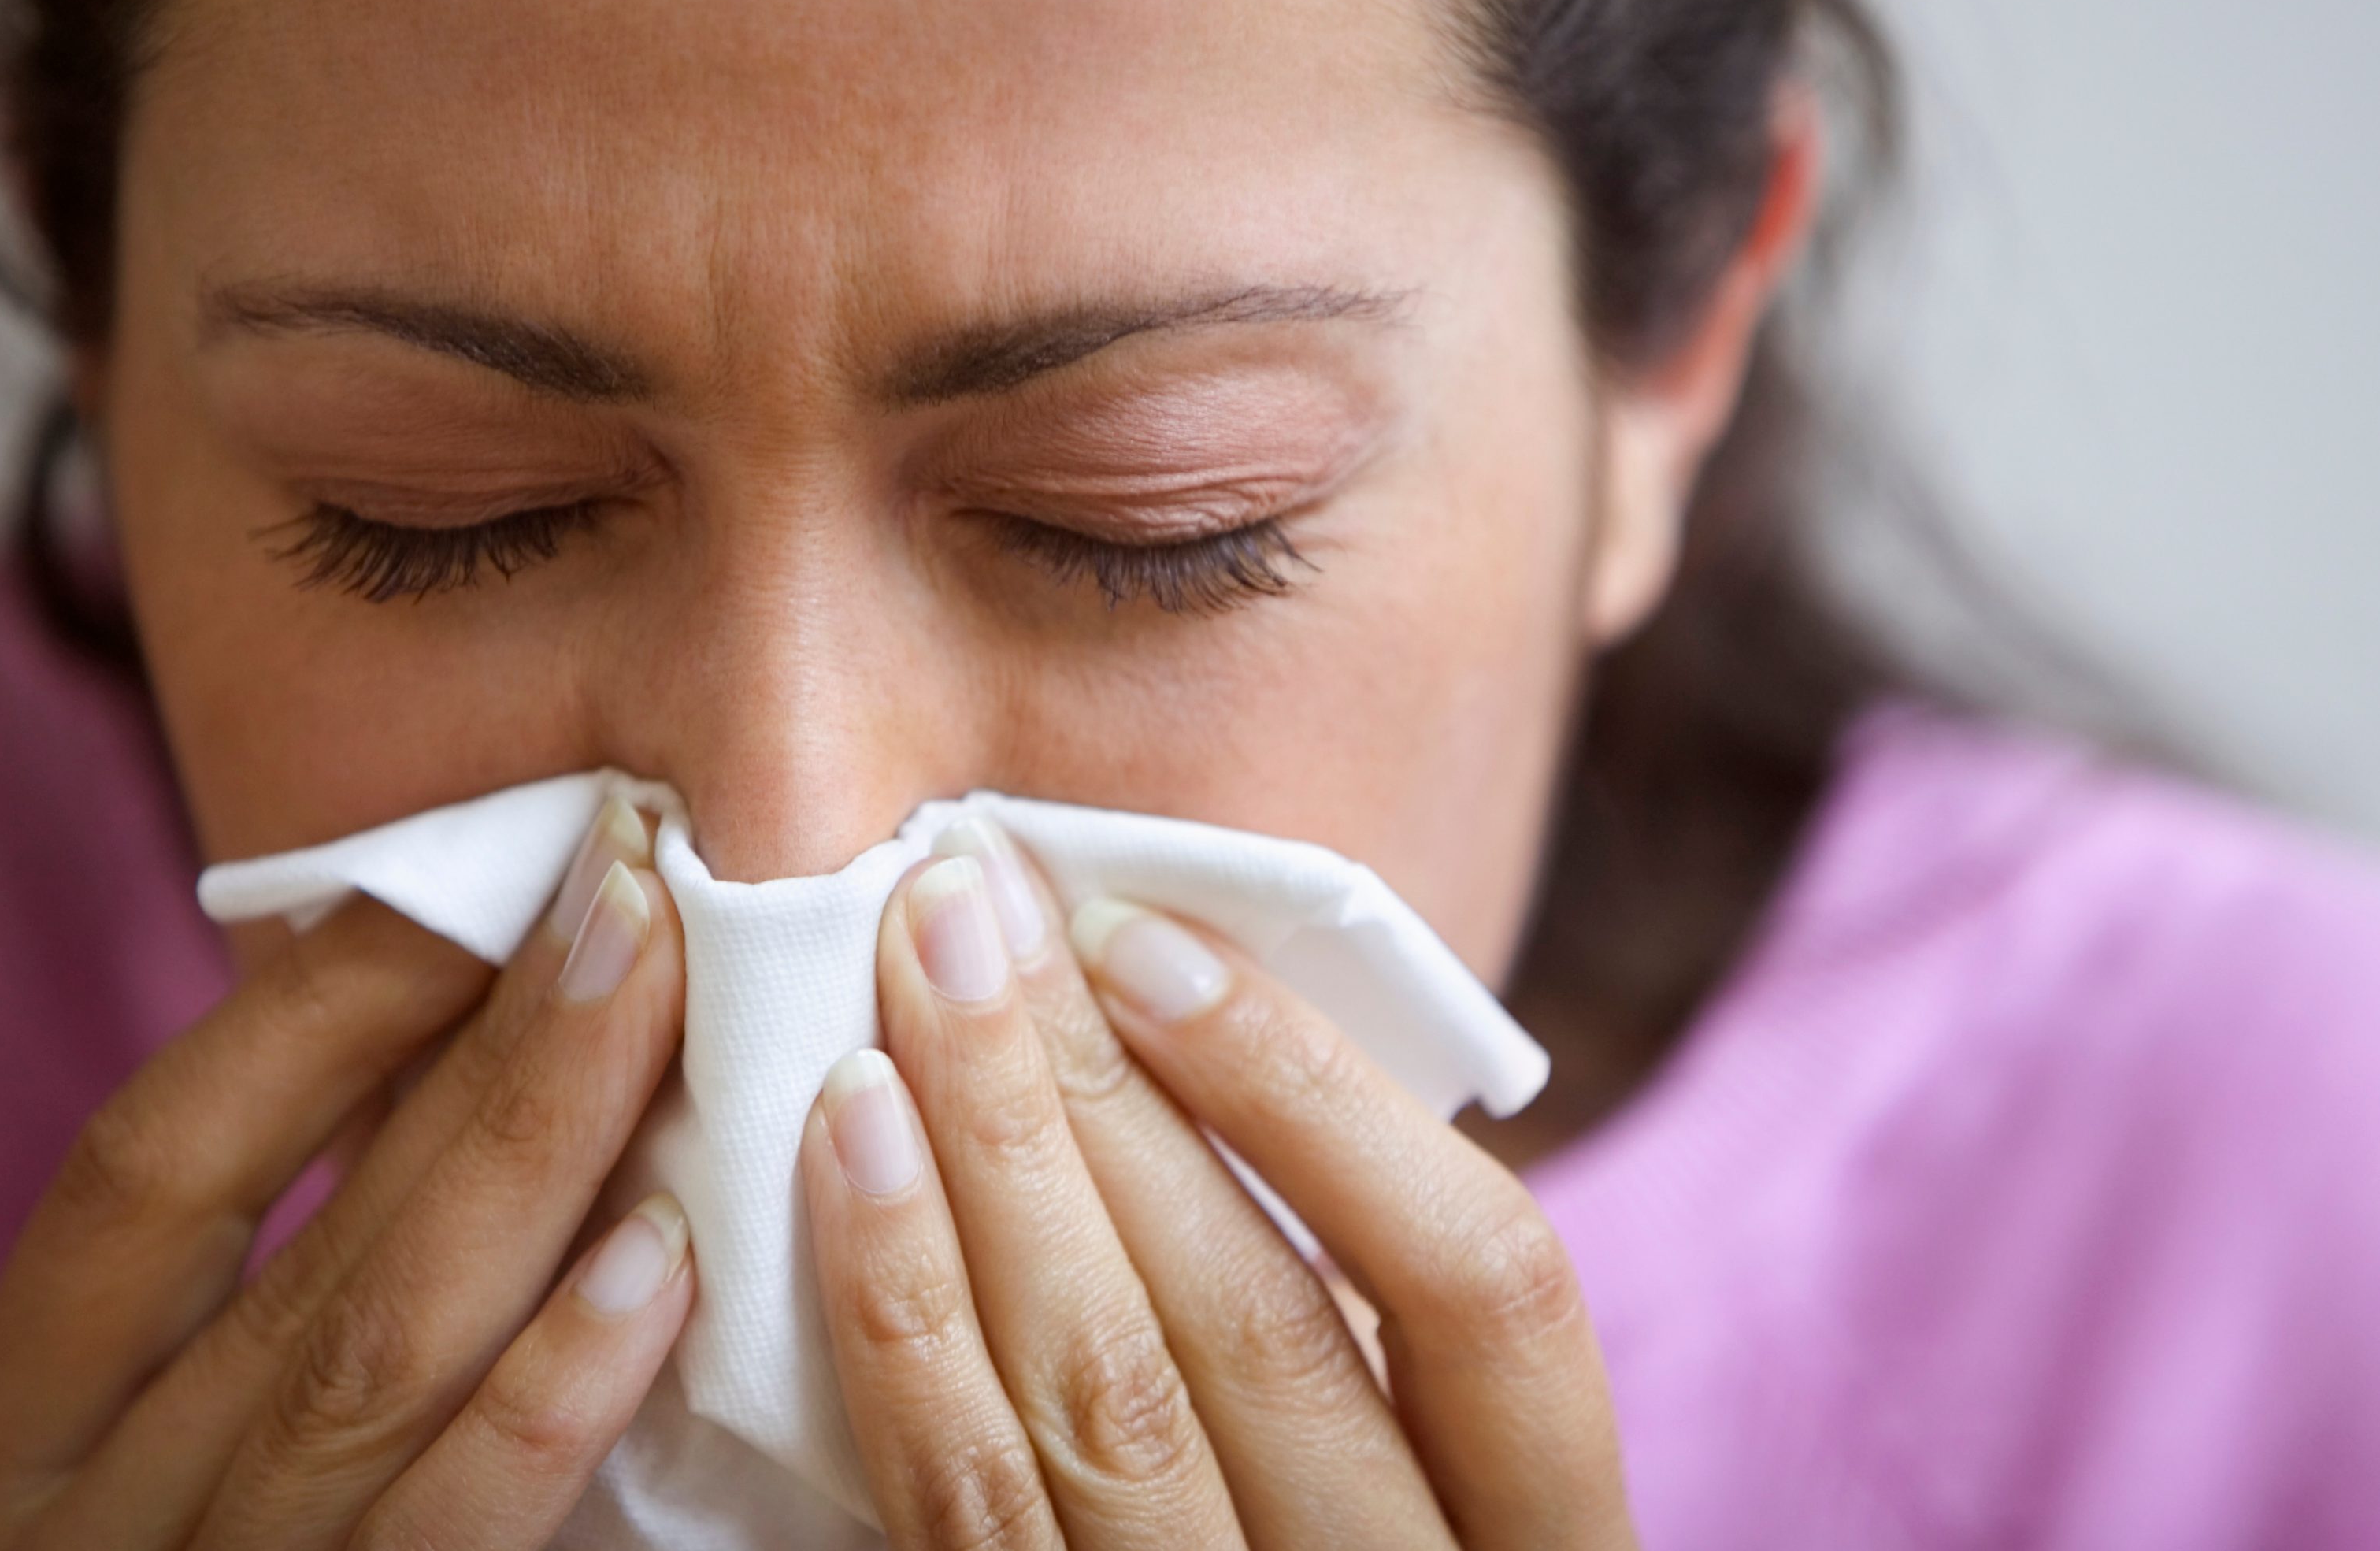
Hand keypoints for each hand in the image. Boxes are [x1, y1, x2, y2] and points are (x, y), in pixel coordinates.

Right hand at [0, 797, 692, 1550]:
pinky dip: (553, 1392)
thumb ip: (230, 1328)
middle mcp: (72, 1534)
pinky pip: (451, 1541)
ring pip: (377, 1357)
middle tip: (635, 869)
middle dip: (484, 1044)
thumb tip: (442, 1083)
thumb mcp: (115, 1493)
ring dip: (538, 1157)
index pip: (140, 1180)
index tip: (463, 873)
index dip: (300, 1018)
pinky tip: (660, 1254)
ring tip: (669, 989)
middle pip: (302, 1242)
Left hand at [800, 821, 1636, 1548]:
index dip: (1323, 1101)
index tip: (1156, 945)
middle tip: (968, 894)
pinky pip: (962, 1502)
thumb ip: (1359, 1339)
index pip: (1494, 1294)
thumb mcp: (1412, 1494)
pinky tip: (843, 1154)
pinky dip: (899, 1310)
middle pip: (1262, 1320)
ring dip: (989, 1158)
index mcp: (1536, 1547)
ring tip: (898, 979)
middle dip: (1099, 1082)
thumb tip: (1204, 1046)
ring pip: (1104, 1397)